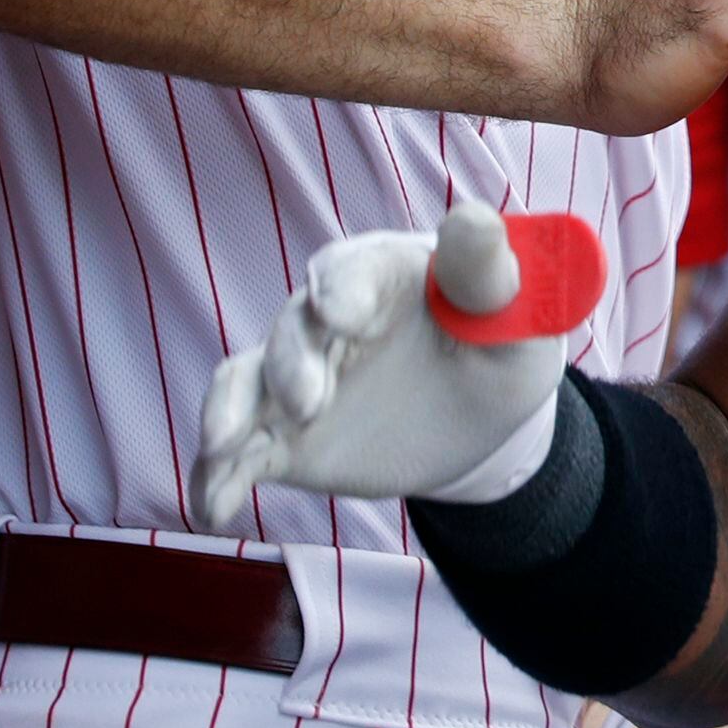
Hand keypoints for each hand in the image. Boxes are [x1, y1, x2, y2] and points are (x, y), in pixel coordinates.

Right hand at [188, 202, 603, 530]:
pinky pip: (238, 451)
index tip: (337, 312)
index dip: (341, 288)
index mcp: (384, 275)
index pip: (351, 269)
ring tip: (224, 445)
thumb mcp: (516, 316)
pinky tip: (212, 509)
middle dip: (293, 363)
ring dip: (229, 410)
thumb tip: (474, 218)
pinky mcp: (281, 433)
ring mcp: (296, 375)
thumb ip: (490, 275)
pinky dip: (217, 478)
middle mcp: (326, 319)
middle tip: (309, 402)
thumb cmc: (502, 342)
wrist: (482, 412)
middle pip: (294, 330)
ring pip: (245, 382)